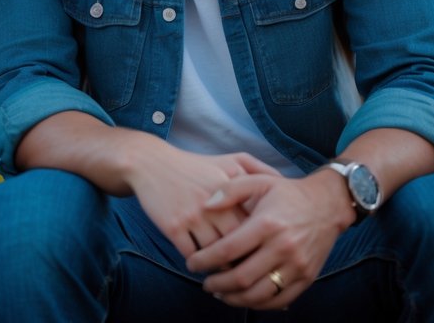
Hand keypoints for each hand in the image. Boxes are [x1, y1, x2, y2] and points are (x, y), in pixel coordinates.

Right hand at [122, 140, 279, 264]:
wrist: (150, 163)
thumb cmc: (194, 165)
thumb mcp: (228, 159)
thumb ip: (257, 168)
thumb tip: (283, 180)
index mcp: (230, 189)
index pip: (253, 224)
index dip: (261, 241)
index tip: (264, 251)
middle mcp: (213, 205)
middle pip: (238, 244)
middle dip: (245, 260)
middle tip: (249, 271)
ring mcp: (192, 216)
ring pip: (215, 254)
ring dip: (222, 268)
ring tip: (227, 275)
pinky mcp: (172, 227)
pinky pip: (191, 255)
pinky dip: (198, 264)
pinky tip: (202, 266)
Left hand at [189, 170, 353, 309]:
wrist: (327, 205)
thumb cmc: (288, 193)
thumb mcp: (259, 180)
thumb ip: (229, 190)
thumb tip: (206, 205)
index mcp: (267, 224)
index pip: (228, 249)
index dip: (205, 260)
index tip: (192, 263)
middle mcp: (283, 247)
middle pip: (242, 277)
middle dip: (216, 284)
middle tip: (204, 283)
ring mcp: (297, 265)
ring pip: (259, 294)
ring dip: (234, 298)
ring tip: (220, 293)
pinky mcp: (307, 278)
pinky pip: (279, 300)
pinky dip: (258, 304)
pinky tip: (244, 298)